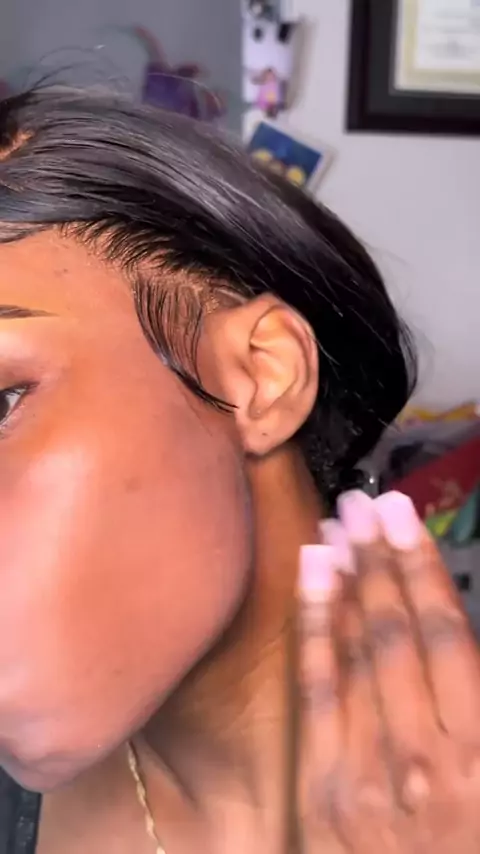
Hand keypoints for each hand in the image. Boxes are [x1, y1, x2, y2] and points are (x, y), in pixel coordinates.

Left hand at [297, 490, 479, 852]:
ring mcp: (368, 774)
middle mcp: (426, 757)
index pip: (448, 636)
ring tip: (338, 525)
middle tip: (364, 502)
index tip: (401, 516)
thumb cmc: (469, 840)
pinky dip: (316, 626)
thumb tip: (453, 616)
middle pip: (397, 633)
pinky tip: (313, 575)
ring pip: (355, 652)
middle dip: (380, 560)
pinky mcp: (324, 790)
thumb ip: (475, 693)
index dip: (422, 568)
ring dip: (347, 580)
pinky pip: (319, 692)